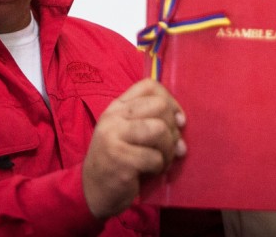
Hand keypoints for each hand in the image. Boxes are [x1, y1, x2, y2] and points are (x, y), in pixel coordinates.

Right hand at [82, 79, 185, 219]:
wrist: (93, 191)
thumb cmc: (119, 160)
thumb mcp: (130, 133)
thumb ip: (152, 121)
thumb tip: (182, 122)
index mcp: (117, 107)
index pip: (149, 86)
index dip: (171, 101)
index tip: (178, 120)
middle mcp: (113, 118)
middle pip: (159, 106)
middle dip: (173, 129)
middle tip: (169, 147)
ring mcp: (113, 137)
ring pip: (159, 130)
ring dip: (168, 149)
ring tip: (161, 160)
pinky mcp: (119, 160)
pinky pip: (154, 157)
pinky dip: (160, 167)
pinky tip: (151, 171)